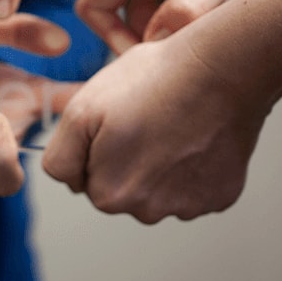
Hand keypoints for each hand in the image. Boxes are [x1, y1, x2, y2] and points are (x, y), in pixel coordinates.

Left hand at [42, 36, 270, 223]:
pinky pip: (194, 187)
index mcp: (110, 195)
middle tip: (146, 120)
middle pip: (124, 191)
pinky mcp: (220, 197)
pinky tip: (197, 136)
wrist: (220, 68)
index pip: (88, 182)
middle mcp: (148, 212)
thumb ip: (61, 157)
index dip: (98, 149)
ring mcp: (187, 207)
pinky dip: (193, 166)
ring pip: (159, 190)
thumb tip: (71, 182)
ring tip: (173, 126)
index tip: (119, 124)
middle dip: (128, 161)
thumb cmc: (152, 81)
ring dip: (161, 166)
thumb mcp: (82, 109)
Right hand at [80, 0, 281, 52]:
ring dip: (172, 34)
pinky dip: (188, 25)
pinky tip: (218, 26)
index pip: (92, 6)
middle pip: (120, 18)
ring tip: (209, 38)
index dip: (110, 39)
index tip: (145, 60)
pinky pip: (170, 11)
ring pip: (148, 18)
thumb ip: (185, 11)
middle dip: (147, 41)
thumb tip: (156, 44)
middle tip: (185, 56)